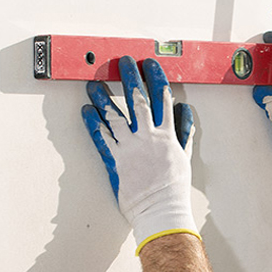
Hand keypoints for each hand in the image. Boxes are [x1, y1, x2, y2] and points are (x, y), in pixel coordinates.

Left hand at [82, 56, 199, 254]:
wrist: (161, 210)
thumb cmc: (173, 188)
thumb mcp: (184, 156)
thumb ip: (184, 132)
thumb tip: (185, 111)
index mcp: (166, 134)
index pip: (162, 98)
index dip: (155, 78)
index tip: (150, 64)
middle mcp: (148, 137)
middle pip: (138, 100)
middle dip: (130, 77)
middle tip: (123, 61)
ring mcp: (130, 148)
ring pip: (115, 116)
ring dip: (103, 97)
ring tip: (93, 83)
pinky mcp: (115, 161)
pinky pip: (102, 138)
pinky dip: (93, 124)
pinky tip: (86, 111)